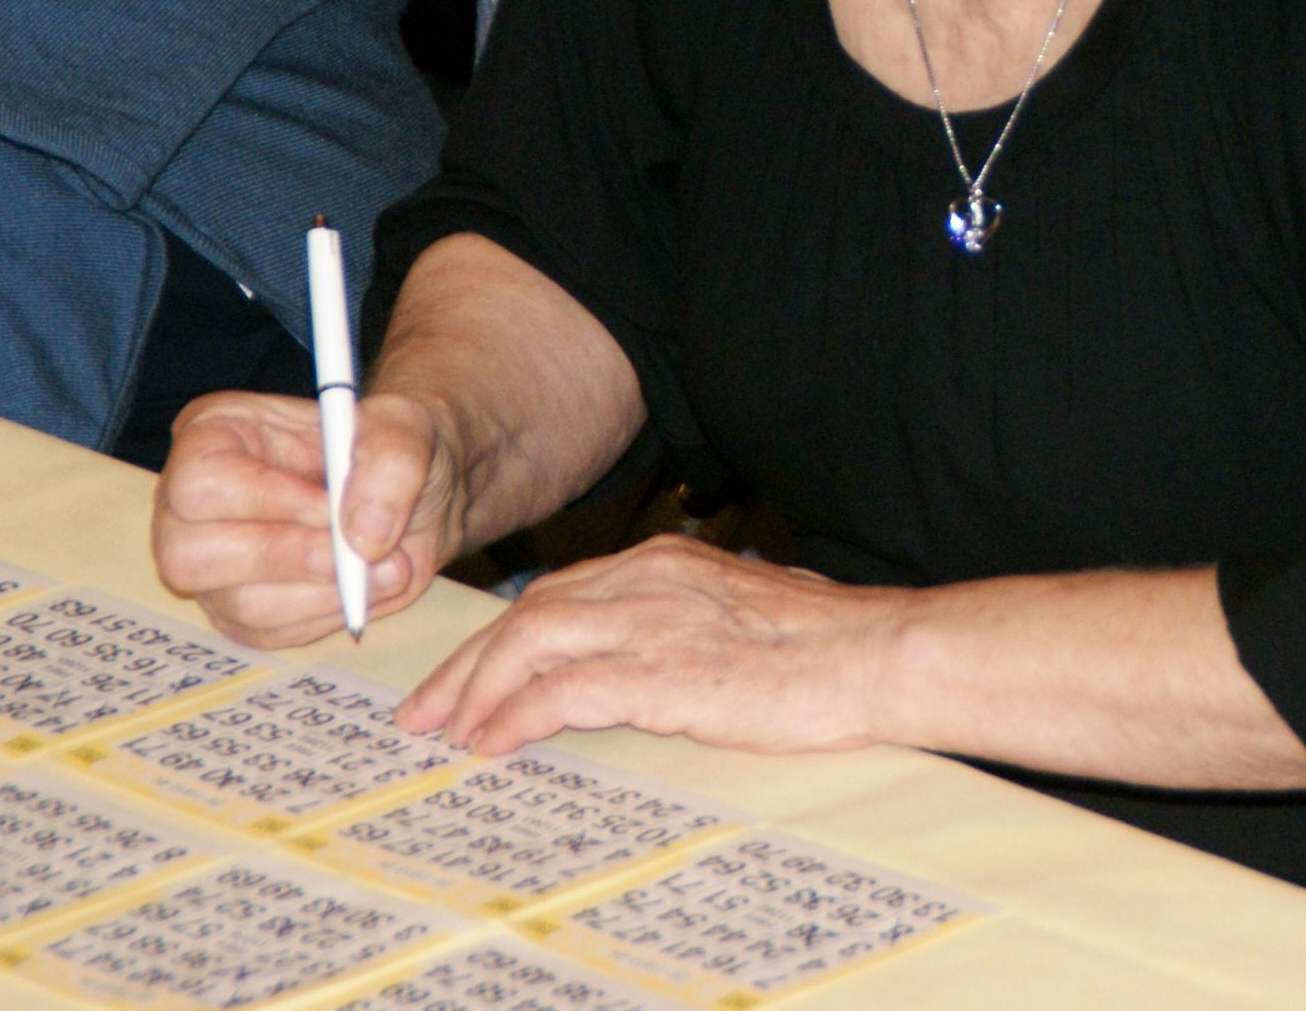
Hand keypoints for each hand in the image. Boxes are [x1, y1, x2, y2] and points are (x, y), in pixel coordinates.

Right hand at [151, 388, 468, 646]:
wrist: (416, 493)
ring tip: (390, 567)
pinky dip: (327, 615)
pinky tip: (367, 587)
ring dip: (324, 594)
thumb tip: (363, 536)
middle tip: (360, 554)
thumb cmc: (392, 448)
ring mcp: (211, 562)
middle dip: (285, 558)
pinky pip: (269, 635)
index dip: (265, 500)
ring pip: (239, 605)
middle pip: (190, 555)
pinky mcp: (238, 610)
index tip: (329, 505)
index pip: (201, 480)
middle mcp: (192, 503)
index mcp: (215, 433)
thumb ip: (391, 464)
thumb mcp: (406, 428)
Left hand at [397, 534, 905, 755]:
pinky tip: (494, 744)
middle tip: (428, 709)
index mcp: (664, 562)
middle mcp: (648, 578)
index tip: (466, 678)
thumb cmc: (822, 645)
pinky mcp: (667, 671)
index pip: (557, 593)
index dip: (501, 638)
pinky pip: (564, 691)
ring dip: (477, 690)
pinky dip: (519, 716)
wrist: (877, 654)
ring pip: (531, 641)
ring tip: (447, 731)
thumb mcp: (734, 614)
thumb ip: (679, 622)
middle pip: (529, 614)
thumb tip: (637, 664)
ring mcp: (655, 621)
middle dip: (469, 664)